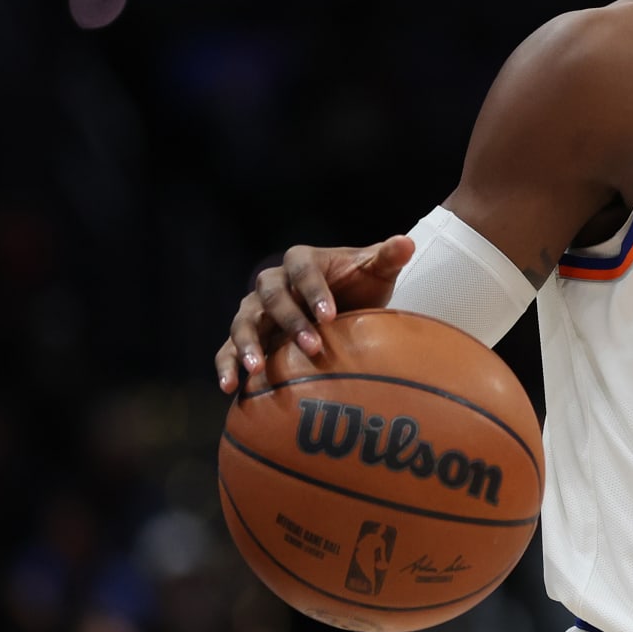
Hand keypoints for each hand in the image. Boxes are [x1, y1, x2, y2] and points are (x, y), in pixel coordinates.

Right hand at [214, 235, 414, 393]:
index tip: (331, 316)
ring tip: (256, 369)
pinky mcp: (248, 336)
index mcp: (301, 260)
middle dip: (290, 321)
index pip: (303, 272)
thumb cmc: (359, 285)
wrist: (344, 307)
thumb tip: (406, 243)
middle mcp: (272, 283)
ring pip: (243, 322)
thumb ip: (389, 256)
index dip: (315, 292)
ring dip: (248, 344)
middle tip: (313, 347)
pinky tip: (230, 388)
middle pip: (272, 297)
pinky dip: (226, 365)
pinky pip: (226, 348)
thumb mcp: (375, 270)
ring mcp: (255, 309)